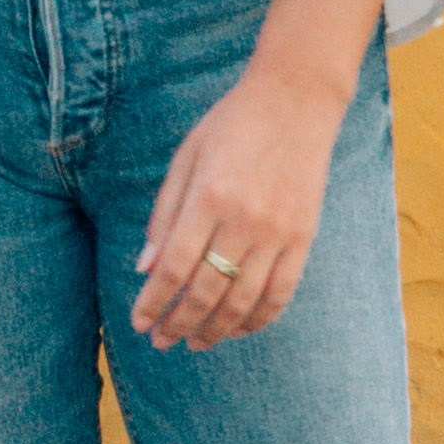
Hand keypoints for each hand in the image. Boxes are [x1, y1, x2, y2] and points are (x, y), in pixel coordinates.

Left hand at [132, 60, 344, 351]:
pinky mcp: (304, 239)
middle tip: (162, 342)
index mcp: (209, 197)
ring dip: (216, 331)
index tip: (140, 323)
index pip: (175, 268)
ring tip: (195, 342)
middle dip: (179, 324)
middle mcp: (244, 221)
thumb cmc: (231, 125)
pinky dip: (257, 319)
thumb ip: (164, 214)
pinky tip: (237, 328)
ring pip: (243, 303)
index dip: (154, 302)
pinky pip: (280, 294)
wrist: (295, 101)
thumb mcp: (186, 158)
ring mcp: (278, 233)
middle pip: (207, 293)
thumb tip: (145, 269)